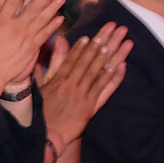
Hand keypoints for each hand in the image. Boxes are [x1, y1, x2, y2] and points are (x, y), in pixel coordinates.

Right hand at [0, 0, 63, 96]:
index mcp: (0, 22)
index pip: (12, 1)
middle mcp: (15, 27)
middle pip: (31, 8)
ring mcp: (25, 37)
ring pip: (41, 19)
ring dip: (52, 7)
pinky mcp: (32, 47)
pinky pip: (44, 34)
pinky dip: (52, 26)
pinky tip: (60, 18)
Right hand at [37, 22, 130, 152]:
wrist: (47, 135)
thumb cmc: (41, 112)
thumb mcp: (40, 86)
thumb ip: (49, 66)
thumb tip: (53, 50)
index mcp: (59, 79)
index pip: (74, 58)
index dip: (85, 45)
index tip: (94, 33)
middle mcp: (73, 83)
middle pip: (90, 59)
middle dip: (103, 41)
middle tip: (115, 27)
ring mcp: (84, 94)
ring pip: (100, 70)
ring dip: (113, 54)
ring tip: (122, 40)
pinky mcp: (91, 106)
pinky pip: (105, 88)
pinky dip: (114, 77)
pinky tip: (122, 65)